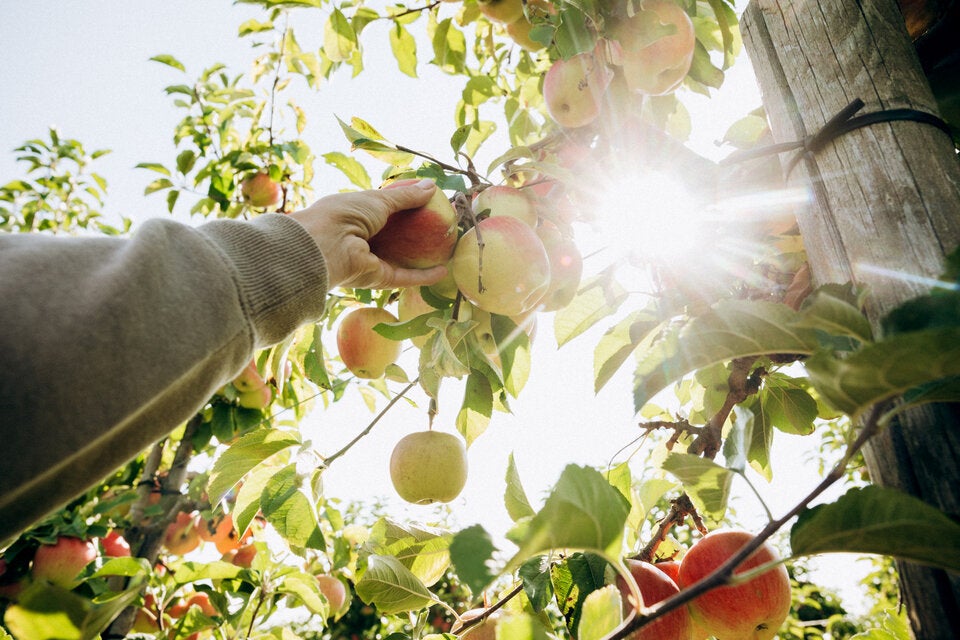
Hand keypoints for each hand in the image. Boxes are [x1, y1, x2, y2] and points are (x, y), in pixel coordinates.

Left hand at [289, 180, 448, 288]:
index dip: (408, 207)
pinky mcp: (378, 279)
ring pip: (402, 260)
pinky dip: (423, 276)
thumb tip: (432, 186)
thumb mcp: (379, 199)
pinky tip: (443, 272)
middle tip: (443, 227)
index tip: (431, 204)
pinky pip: (405, 277)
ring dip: (423, 257)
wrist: (325, 244)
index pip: (386, 211)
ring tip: (447, 250)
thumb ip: (406, 196)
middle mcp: (364, 239)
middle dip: (419, 233)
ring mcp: (371, 260)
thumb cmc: (346, 214)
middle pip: (397, 237)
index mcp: (358, 216)